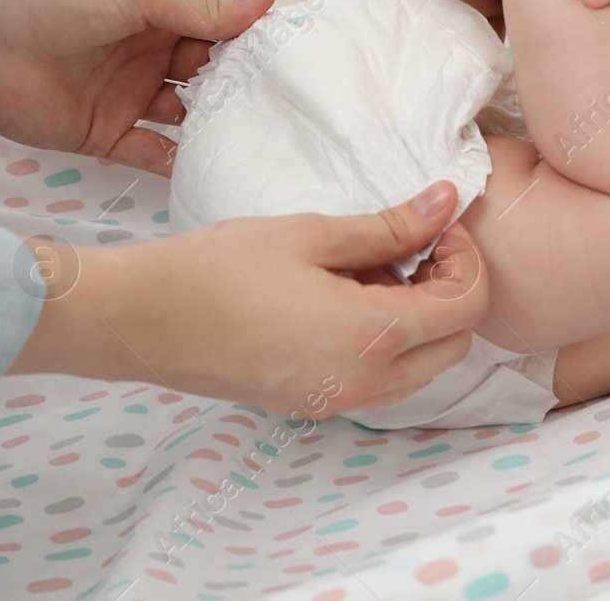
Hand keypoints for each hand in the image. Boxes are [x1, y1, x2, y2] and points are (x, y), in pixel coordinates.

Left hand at [0, 0, 277, 176]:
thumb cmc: (58, 5)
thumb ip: (203, 7)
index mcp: (159, 17)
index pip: (219, 31)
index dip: (253, 43)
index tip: (296, 59)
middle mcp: (148, 58)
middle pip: (209, 77)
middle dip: (242, 88)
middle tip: (287, 106)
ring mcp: (130, 100)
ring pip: (188, 119)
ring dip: (218, 127)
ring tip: (260, 139)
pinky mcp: (108, 138)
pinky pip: (155, 155)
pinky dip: (182, 163)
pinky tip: (214, 167)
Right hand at [10, 181, 492, 418]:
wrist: (141, 319)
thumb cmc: (219, 268)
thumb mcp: (313, 234)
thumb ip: (391, 226)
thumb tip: (447, 202)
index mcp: (372, 336)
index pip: (468, 307)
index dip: (467, 260)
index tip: (439, 227)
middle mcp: (365, 382)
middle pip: (456, 345)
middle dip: (451, 292)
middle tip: (415, 246)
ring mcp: (339, 401)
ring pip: (422, 369)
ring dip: (421, 321)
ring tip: (374, 270)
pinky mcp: (314, 405)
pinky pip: (382, 381)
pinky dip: (387, 343)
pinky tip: (345, 298)